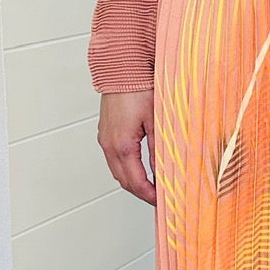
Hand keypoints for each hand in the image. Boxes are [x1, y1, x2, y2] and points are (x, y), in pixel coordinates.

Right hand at [98, 89, 156, 205]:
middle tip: (158, 197)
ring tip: (151, 185)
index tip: (161, 201)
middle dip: (140, 192)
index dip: (149, 195)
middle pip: (123, 180)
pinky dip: (127, 168)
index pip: (135, 182)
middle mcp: (109, 144)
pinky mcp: (106, 132)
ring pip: (117, 170)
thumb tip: (164, 171)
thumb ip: (159, 150)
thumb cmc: (138, 88)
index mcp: (122, 145)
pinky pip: (114, 158)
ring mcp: (105, 138)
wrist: (121, 68)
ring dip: (133, 181)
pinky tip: (140, 167)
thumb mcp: (156, 121)